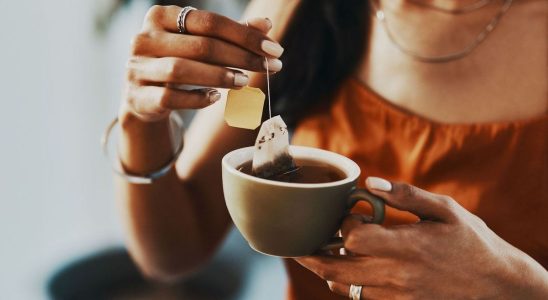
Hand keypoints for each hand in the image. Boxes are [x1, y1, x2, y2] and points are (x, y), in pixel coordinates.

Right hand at [122, 5, 283, 120]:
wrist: (143, 96)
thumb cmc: (178, 61)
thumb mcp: (201, 44)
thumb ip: (231, 34)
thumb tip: (266, 24)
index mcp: (161, 17)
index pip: (209, 22)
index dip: (245, 36)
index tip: (274, 50)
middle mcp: (145, 39)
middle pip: (200, 46)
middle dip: (240, 57)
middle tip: (268, 67)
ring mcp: (138, 68)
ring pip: (181, 70)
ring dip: (219, 76)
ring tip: (244, 81)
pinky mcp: (138, 96)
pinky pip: (170, 97)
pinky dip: (196, 98)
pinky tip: (216, 97)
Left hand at [296, 177, 547, 299]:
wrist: (497, 285)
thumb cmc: (472, 241)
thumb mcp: (446, 210)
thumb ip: (406, 196)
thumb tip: (372, 182)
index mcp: (407, 245)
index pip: (353, 237)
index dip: (342, 224)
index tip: (348, 214)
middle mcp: (397, 274)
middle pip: (336, 269)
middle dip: (311, 256)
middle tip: (298, 246)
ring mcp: (397, 294)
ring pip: (345, 287)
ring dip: (327, 271)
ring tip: (318, 255)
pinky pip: (362, 298)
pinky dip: (348, 285)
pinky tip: (348, 270)